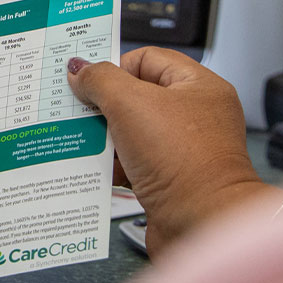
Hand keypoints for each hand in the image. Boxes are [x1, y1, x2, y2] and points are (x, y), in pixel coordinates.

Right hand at [67, 49, 276, 256]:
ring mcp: (185, 149)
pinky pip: (135, 162)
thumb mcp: (130, 104)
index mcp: (200, 86)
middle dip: (106, 105)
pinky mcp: (172, 180)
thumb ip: (100, 79)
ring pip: (132, 131)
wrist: (202, 224)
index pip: (148, 58)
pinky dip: (115, 165)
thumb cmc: (183, 161)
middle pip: (137, 96)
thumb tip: (80, 69)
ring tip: (88, 144)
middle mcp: (197, 116)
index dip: (115, 66)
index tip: (88, 81)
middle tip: (81, 111)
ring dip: (107, 138)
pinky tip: (100, 170)